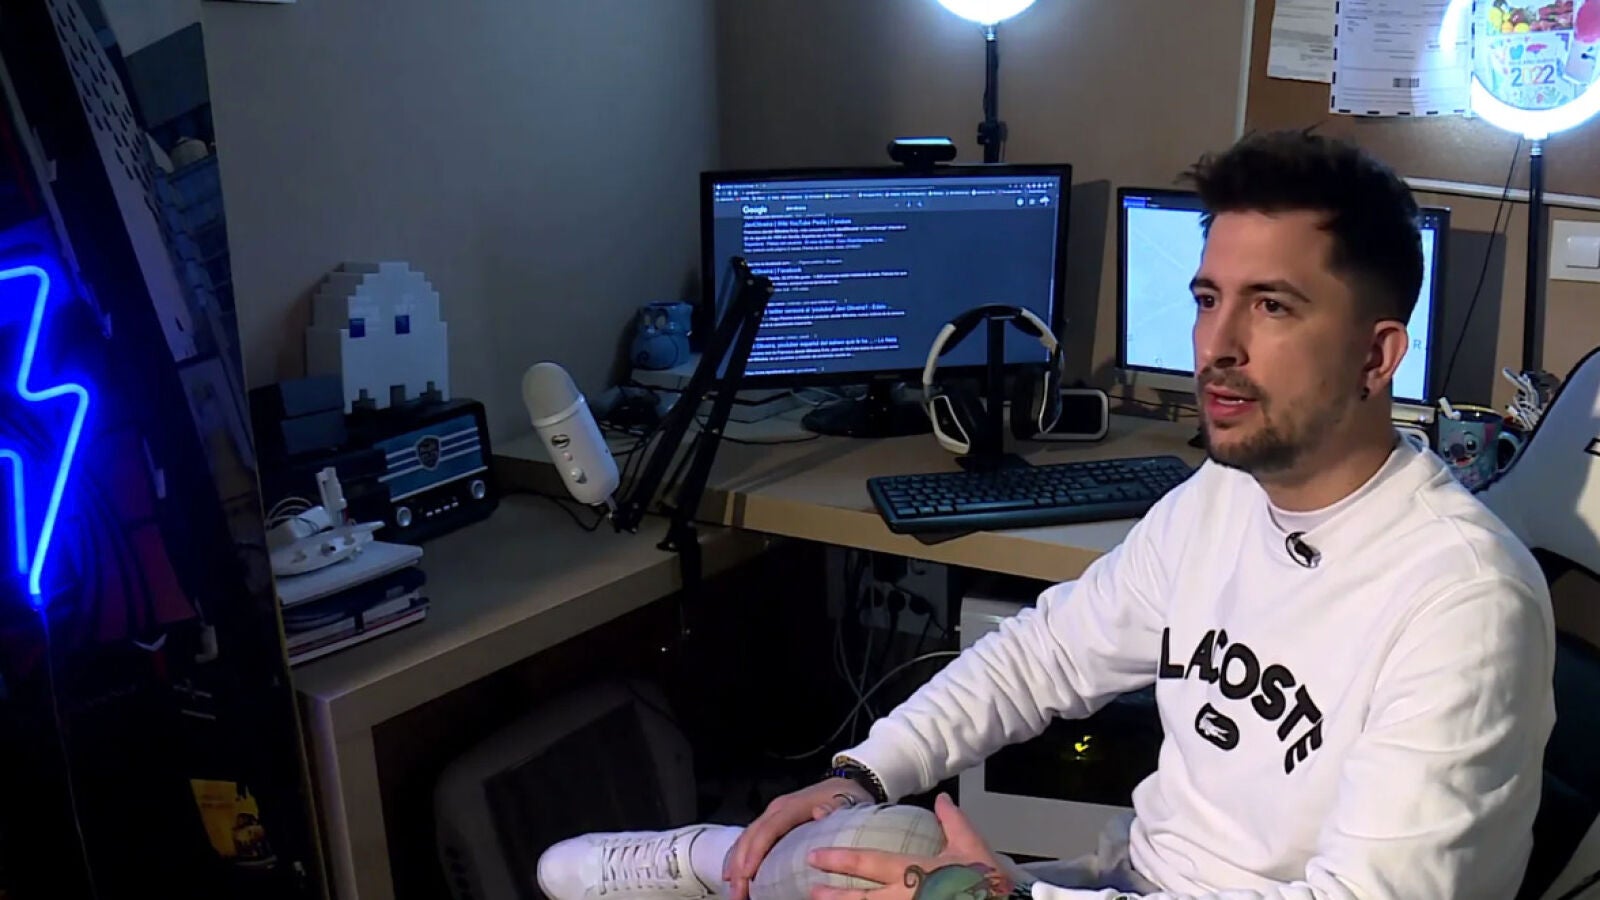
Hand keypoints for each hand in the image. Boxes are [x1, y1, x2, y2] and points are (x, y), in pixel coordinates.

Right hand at [723, 776, 874, 899]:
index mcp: (793, 806)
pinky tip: (733, 875)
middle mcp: (777, 809)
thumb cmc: (846, 800)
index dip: (756, 851)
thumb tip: (819, 813)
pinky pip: (750, 839)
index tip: (747, 875)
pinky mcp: (771, 822)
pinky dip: (739, 858)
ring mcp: (772, 815)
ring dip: (736, 865)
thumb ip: (835, 810)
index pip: (770, 828)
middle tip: (737, 894)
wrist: (846, 786)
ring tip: (733, 891)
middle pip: (752, 836)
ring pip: (746, 838)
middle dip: (740, 865)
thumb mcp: (846, 804)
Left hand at [806, 794, 1011, 899]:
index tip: (814, 855)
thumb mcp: (971, 845)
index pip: (869, 862)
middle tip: (810, 890)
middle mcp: (906, 896)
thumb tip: (941, 799)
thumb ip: (951, 820)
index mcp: (916, 870)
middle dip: (833, 895)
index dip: (839, 859)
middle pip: (861, 898)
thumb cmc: (987, 879)